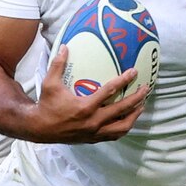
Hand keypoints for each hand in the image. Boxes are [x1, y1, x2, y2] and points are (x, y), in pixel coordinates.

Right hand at [30, 45, 147, 143]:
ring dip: (134, 116)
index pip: (109, 91)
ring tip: (142, 105)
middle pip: (122, 109)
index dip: (123, 80)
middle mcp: (93, 121)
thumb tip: (64, 47)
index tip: (134, 72)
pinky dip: (124, 127)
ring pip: (122, 126)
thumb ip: (58, 64)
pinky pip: (114, 135)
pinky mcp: (94, 139)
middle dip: (136, 98)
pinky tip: (128, 120)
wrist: (40, 128)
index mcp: (85, 107)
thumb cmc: (46, 104)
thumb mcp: (50, 83)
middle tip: (146, 88)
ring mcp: (95, 132)